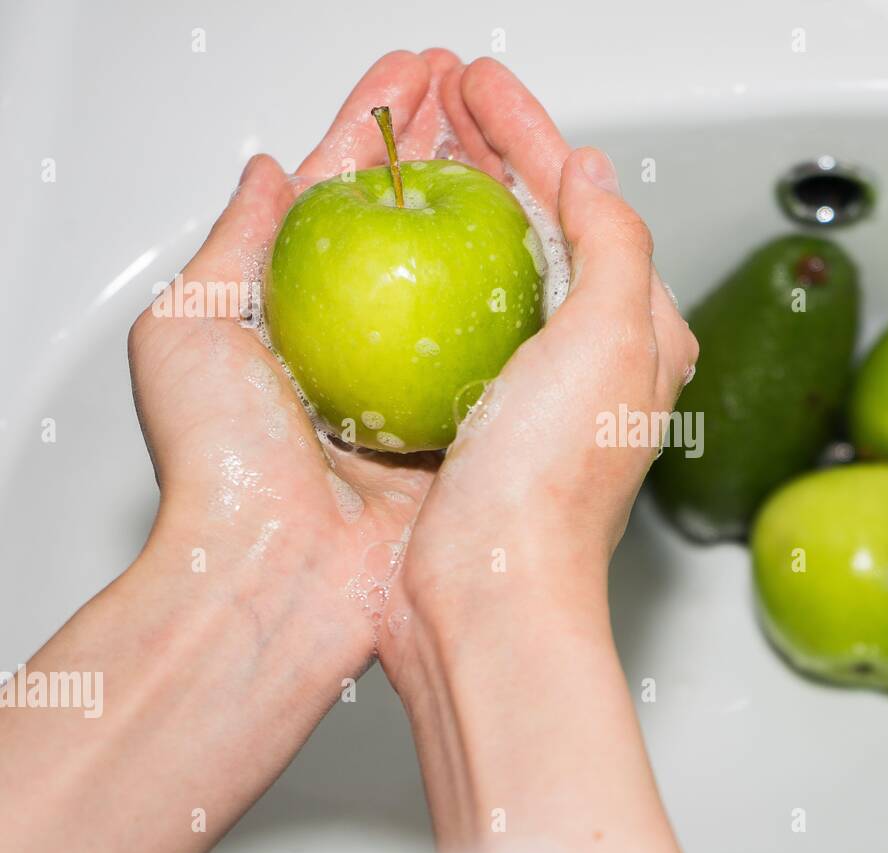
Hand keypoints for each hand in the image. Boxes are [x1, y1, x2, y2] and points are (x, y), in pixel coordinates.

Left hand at [129, 50, 466, 675]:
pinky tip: (541, 242)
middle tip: (471, 88)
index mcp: (293, 312)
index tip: (415, 76)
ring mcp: (415, 382)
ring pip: (461, 270)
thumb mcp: (186, 332)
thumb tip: (272, 173)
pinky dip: (517, 287)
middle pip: (408, 219)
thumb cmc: (221, 470)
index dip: (376, 125)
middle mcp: (361, 341)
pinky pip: (497, 340)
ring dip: (483, 202)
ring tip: (511, 138)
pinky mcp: (461, 424)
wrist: (279, 580)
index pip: (341, 193)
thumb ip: (232, 244)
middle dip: (441, 147)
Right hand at [371, 59, 695, 852]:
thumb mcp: (607, 339)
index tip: (477, 84)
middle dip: (493, 156)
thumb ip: (613, 244)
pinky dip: (430, 273)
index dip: (530, 132)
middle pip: (542, 226)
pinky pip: (456, 320)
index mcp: (640, 334)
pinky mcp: (481, 419)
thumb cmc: (551, 487)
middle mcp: (596, 360)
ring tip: (417, 151)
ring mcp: (536, 390)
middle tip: (440, 100)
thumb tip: (593, 175)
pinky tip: (398, 252)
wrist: (489, 595)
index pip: (586, 202)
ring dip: (460, 204)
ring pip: (497, 267)